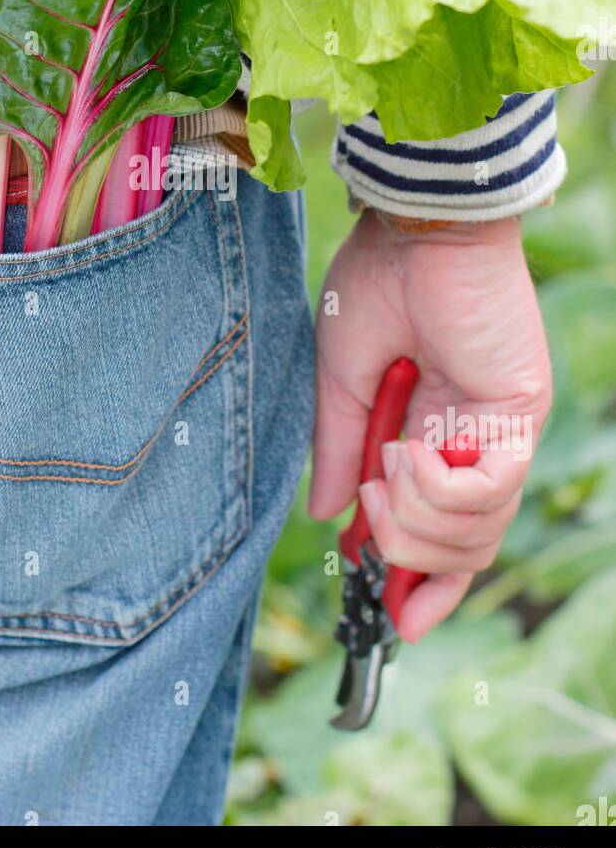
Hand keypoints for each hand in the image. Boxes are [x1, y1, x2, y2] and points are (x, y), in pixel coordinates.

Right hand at [310, 210, 551, 641]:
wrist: (415, 227)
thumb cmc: (375, 286)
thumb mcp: (340, 383)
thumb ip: (337, 452)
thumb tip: (327, 517)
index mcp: (433, 433)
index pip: (446, 532)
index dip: (422, 585)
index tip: (391, 621)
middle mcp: (475, 443)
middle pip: (463, 551)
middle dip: (407, 555)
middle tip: (369, 507)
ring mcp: (501, 433)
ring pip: (476, 534)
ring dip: (415, 517)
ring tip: (388, 463)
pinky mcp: (519, 415)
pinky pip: (489, 493)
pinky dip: (439, 488)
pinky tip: (412, 451)